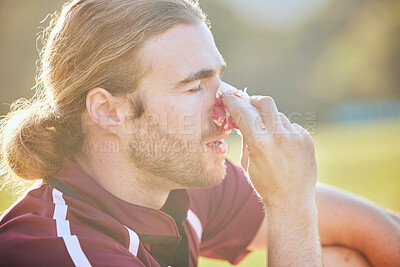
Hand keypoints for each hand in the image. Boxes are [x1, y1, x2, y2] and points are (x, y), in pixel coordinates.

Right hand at [222, 94, 316, 211]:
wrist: (292, 201)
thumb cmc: (264, 184)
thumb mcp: (246, 163)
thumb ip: (245, 139)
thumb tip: (243, 120)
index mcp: (259, 143)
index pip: (243, 112)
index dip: (233, 101)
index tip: (228, 95)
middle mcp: (279, 136)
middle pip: (265, 102)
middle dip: (254, 101)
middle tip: (250, 105)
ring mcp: (295, 137)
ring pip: (279, 117)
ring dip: (271, 123)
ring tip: (271, 141)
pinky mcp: (306, 140)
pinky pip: (292, 127)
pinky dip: (285, 133)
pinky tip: (284, 150)